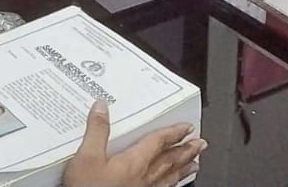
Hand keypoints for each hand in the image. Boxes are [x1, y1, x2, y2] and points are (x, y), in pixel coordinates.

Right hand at [63, 101, 205, 186]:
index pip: (159, 143)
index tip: (187, 127)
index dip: (173, 133)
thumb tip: (102, 107)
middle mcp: (143, 177)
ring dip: (183, 168)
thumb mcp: (86, 157)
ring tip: (195, 163)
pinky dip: (171, 185)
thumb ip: (97, 131)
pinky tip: (172, 186)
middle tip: (201, 143)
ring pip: (169, 178)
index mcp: (134, 162)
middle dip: (186, 150)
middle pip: (170, 161)